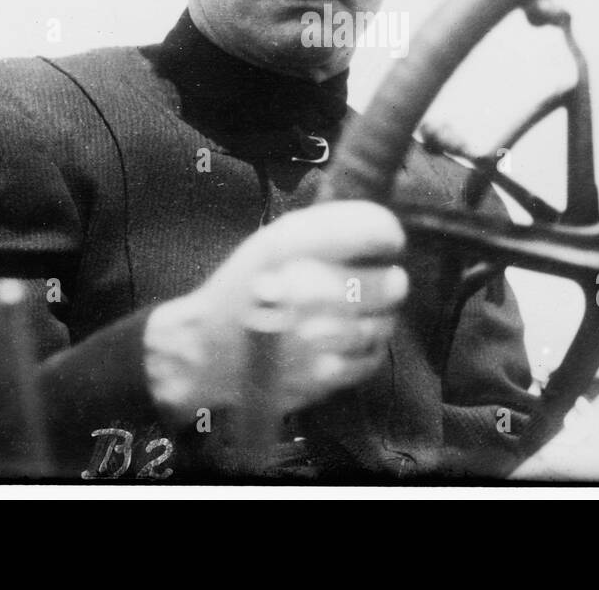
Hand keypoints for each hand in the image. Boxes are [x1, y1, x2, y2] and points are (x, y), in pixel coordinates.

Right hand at [143, 200, 407, 419]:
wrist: (207, 350)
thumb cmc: (245, 289)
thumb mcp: (274, 240)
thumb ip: (328, 225)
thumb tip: (381, 224)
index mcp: (293, 248)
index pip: (375, 230)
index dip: (387, 234)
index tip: (386, 240)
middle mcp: (308, 291)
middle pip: (390, 283)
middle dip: (387, 278)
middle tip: (377, 278)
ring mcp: (317, 339)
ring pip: (385, 322)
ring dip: (378, 314)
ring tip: (357, 309)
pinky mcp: (323, 376)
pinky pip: (372, 357)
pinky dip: (368, 345)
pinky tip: (349, 337)